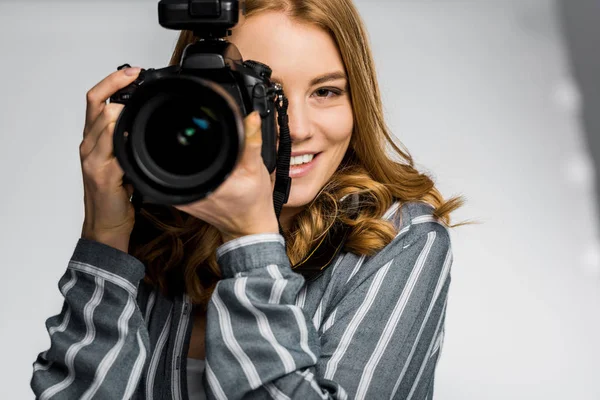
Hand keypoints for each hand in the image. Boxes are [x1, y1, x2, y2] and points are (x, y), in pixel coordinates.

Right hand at [79, 66, 141, 251]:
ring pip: (105, 121)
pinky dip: (126, 138)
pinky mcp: (102, 172)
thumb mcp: (122, 160)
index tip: (133, 72)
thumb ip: (127, 140)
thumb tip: (147, 121)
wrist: (107, 224)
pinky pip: (113, 147)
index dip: (112, 81)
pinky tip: (138, 136)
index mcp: (93, 139)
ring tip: (142, 113)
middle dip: (120, 90)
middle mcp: (88, 145)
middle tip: (140, 83)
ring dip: (125, 113)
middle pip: (98, 105)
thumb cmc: (116, 194)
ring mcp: (93, 158)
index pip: (95, 99)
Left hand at [174, 111, 279, 242]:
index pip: (189, 148)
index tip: (203, 124)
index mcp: (209, 183)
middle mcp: (190, 190)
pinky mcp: (182, 201)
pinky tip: (204, 167)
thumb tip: (251, 118)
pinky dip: (190, 168)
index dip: (195, 132)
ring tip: (205, 152)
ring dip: (189, 155)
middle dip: (192, 142)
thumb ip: (251, 141)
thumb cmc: (254, 202)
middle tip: (206, 135)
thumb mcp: (256, 169)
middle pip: (180, 154)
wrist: (248, 227)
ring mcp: (183, 198)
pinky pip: (180, 176)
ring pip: (177, 165)